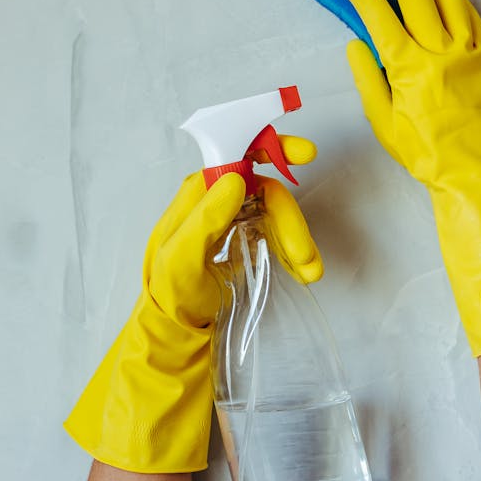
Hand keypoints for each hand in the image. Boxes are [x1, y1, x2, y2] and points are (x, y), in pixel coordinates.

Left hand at [64, 136, 320, 471]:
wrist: (175, 334)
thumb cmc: (171, 297)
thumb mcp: (180, 261)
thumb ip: (204, 219)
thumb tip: (235, 178)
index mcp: (196, 196)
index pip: (235, 155)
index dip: (269, 146)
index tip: (306, 154)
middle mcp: (215, 202)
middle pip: (265, 189)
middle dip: (290, 218)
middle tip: (306, 256)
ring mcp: (232, 221)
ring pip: (275, 213)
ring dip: (297, 239)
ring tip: (309, 272)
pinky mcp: (245, 241)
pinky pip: (277, 233)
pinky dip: (293, 249)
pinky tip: (301, 271)